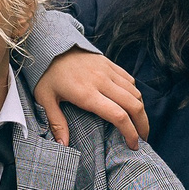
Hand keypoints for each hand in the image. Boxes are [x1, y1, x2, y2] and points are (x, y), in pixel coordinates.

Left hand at [30, 47, 146, 148]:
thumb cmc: (46, 74)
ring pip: (135, 93)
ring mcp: (108, 71)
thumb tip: (63, 146)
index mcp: (87, 94)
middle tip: (142, 139)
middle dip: (143, 125)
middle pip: (134, 105)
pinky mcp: (110, 64)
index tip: (133, 145)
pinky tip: (131, 105)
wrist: (51, 44)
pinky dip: (135, 95)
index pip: (118, 116)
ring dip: (141, 111)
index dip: (130, 132)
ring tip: (139, 125)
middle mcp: (102, 82)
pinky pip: (130, 80)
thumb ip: (56, 123)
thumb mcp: (45, 99)